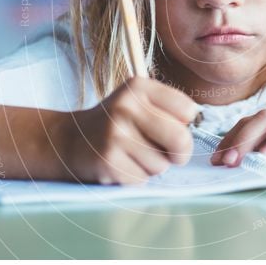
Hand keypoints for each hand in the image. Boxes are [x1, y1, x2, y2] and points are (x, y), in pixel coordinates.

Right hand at [58, 77, 198, 183]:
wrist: (71, 140)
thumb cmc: (116, 122)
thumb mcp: (138, 101)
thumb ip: (168, 110)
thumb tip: (193, 132)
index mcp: (138, 86)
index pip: (187, 109)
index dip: (185, 124)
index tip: (173, 127)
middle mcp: (125, 106)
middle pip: (180, 138)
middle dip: (181, 152)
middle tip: (171, 154)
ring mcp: (115, 134)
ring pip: (162, 164)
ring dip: (154, 166)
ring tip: (135, 155)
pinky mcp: (108, 161)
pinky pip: (143, 178)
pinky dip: (138, 177)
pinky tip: (123, 164)